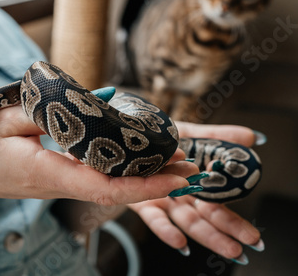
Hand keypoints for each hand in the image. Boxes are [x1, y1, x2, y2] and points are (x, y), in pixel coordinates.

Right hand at [0, 105, 199, 205]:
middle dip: (157, 184)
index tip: (177, 178)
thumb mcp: (4, 118)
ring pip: (111, 190)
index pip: (105, 187)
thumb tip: (100, 96)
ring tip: (178, 163)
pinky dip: (126, 175)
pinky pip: (99, 182)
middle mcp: (60, 185)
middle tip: (192, 167)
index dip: (144, 185)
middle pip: (117, 193)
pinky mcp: (61, 180)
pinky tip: (142, 161)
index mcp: (48, 173)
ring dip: (146, 180)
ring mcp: (62, 186)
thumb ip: (46, 107)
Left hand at [128, 122, 263, 263]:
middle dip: (229, 232)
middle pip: (207, 218)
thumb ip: (218, 137)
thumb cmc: (159, 136)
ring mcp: (161, 201)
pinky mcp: (140, 202)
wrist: (127, 133)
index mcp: (194, 184)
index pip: (219, 207)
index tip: (254, 237)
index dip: (235, 222)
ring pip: (187, 222)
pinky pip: (154, 218)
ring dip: (208, 236)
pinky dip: (167, 230)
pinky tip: (180, 243)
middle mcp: (179, 196)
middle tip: (251, 244)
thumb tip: (253, 137)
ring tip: (229, 249)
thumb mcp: (190, 133)